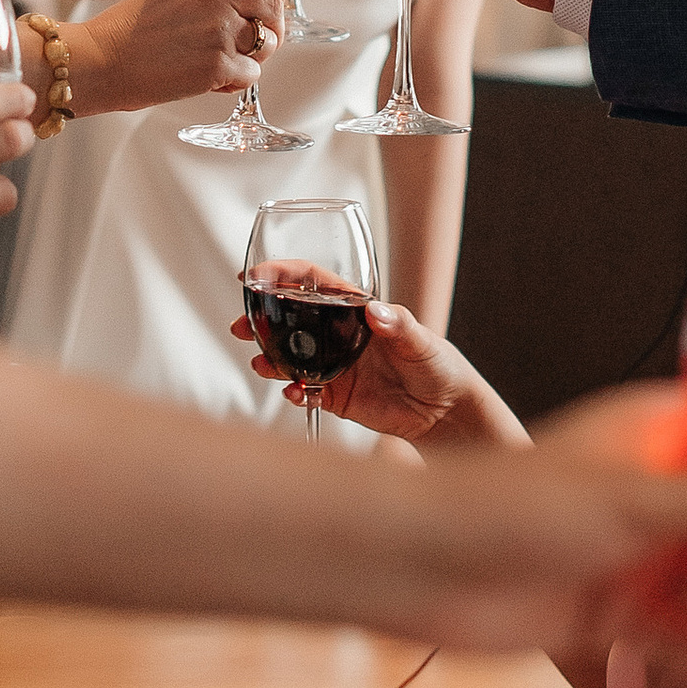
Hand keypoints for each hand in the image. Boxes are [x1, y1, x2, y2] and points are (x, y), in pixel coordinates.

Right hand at [78, 0, 289, 110]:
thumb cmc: (131, 30)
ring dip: (252, 58)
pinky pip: (251, 75)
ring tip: (223, 63)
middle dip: (272, 30)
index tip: (270, 7)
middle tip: (255, 45)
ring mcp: (219, 29)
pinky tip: (209, 80)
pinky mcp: (217, 63)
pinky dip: (234, 83)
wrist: (102, 60)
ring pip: (268, 44)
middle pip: (274, 7)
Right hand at [227, 295, 518, 445]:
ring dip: (270, 358)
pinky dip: (293, 392)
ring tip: (260, 363)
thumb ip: (398, 325)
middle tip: (240, 325)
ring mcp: (334, 366)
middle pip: (291, 320)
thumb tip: (377, 311)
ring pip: (290, 357)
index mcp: (356, 311)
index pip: (313, 283)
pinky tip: (293, 393)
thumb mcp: (422, 340)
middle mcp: (339, 335)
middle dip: (261, 320)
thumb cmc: (438, 365)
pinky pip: (305, 391)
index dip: (283, 275)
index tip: (255, 275)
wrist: (445, 412)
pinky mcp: (336, 396)